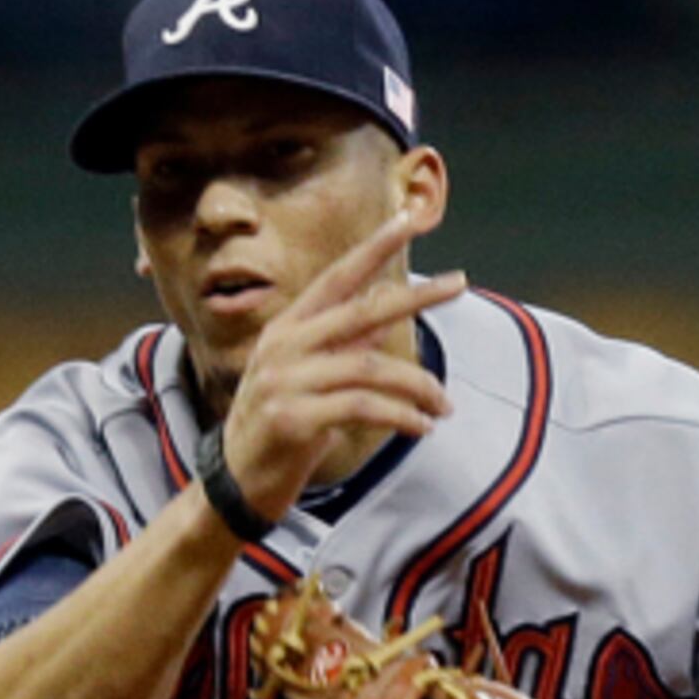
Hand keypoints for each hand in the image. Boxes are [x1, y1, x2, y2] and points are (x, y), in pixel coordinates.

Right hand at [216, 211, 465, 520]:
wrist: (237, 481)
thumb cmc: (282, 428)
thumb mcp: (312, 376)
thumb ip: (347, 345)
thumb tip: (388, 313)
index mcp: (288, 327)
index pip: (338, 276)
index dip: (373, 246)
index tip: (409, 217)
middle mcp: (284, 344)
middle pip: (361, 310)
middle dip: (415, 296)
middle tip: (460, 282)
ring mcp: (285, 380)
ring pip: (371, 368)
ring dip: (419, 387)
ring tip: (444, 406)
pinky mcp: (293, 419)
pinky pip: (364, 408)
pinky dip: (403, 417)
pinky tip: (423, 428)